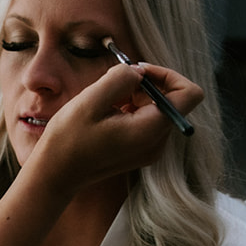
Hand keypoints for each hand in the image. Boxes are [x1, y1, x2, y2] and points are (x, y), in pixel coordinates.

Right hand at [29, 63, 203, 193]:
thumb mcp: (91, 100)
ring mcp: (150, 148)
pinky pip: (146, 120)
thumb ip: (121, 78)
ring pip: (157, 108)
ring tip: (105, 100)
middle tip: (113, 83)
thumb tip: (138, 71)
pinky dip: (130, 108)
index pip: (190, 93)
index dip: (167, 75)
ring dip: (135, 96)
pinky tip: (105, 112)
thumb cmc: (69, 140)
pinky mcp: (139, 150)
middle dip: (146, 84)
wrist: (55, 174)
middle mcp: (158, 142)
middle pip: (172, 99)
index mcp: (152, 129)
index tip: (138, 72)